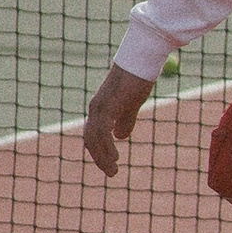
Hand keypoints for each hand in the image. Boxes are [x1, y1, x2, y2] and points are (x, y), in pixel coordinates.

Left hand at [83, 62, 155, 176]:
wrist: (141, 59)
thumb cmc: (138, 77)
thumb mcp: (132, 103)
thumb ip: (125, 119)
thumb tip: (120, 137)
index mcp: (101, 106)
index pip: (93, 133)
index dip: (99, 150)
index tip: (109, 163)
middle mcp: (96, 107)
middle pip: (90, 139)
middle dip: (100, 158)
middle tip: (113, 173)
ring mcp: (100, 107)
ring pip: (94, 139)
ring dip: (103, 158)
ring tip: (114, 172)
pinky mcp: (107, 107)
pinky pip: (102, 134)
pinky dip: (107, 149)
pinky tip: (115, 158)